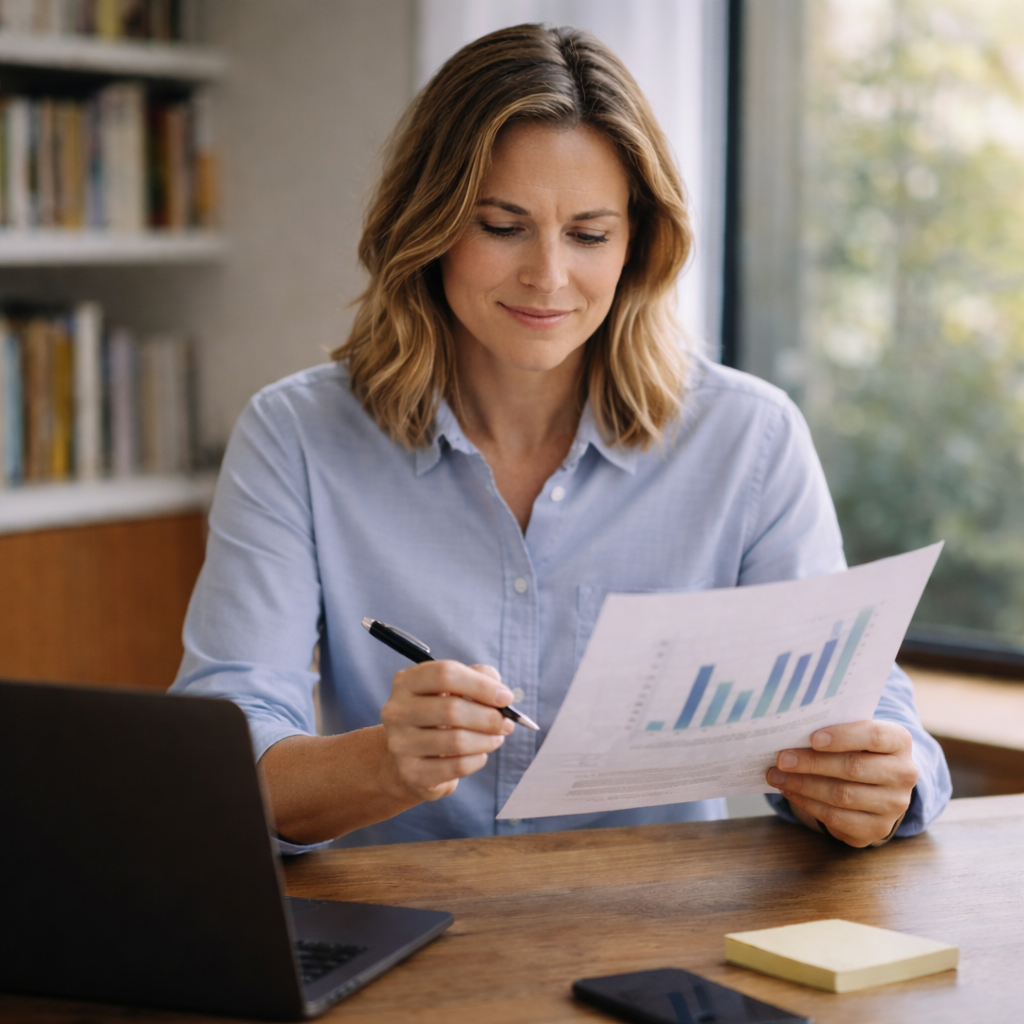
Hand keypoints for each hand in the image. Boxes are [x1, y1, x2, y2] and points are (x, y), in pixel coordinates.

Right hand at [380, 660, 514, 802]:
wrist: (409, 760)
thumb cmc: (438, 717)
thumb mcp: (453, 690)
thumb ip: (477, 678)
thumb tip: (500, 692)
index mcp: (406, 681)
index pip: (445, 674)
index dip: (481, 685)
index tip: (505, 697)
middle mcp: (396, 710)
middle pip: (452, 709)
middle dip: (488, 717)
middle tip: (507, 723)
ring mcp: (400, 744)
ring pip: (457, 741)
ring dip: (487, 740)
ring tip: (496, 738)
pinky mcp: (410, 773)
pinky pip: (456, 766)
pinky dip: (477, 760)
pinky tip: (479, 754)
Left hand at [766, 721, 917, 847]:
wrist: (878, 785)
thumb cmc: (858, 749)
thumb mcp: (855, 734)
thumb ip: (833, 730)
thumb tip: (790, 732)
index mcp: (899, 741)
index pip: (873, 736)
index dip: (843, 737)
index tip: (813, 738)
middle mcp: (904, 774)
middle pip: (852, 768)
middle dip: (811, 763)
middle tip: (781, 759)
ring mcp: (893, 805)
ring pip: (841, 795)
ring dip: (802, 785)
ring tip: (777, 776)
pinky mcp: (876, 828)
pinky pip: (836, 817)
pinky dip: (807, 804)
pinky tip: (789, 792)